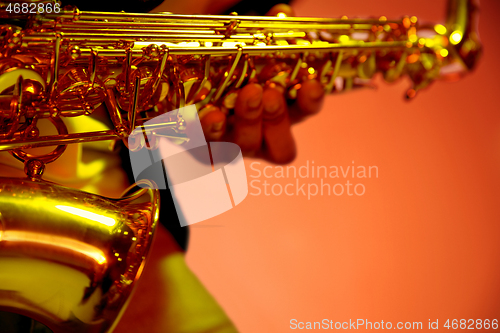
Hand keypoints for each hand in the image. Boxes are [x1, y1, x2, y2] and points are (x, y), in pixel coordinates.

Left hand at [199, 4, 324, 163]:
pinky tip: (210, 113)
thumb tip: (280, 12)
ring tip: (244, 94)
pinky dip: (211, 132)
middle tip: (268, 92)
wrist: (154, 73)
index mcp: (273, 106)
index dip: (311, 102)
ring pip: (250, 147)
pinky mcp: (199, 149)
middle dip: (278, 119)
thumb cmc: (200, 55)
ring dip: (249, 123)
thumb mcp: (225, 33)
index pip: (303, 111)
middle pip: (281, 144)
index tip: (312, 84)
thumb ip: (254, 27)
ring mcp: (228, 143)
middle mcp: (256, 131)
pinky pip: (208, 150)